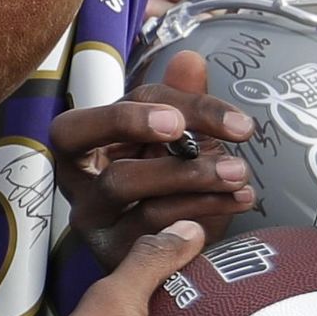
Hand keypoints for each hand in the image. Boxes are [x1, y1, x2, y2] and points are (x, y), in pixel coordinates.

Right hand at [49, 50, 255, 265]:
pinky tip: (240, 198)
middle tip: (195, 134)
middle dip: (137, 130)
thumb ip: (181, 102)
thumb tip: (189, 59)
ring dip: (190, 175)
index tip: (181, 117)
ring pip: (125, 186)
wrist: (183, 253)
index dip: (130, 114)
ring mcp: (94, 222)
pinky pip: (155, 228)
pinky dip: (204, 208)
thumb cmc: (170, 186)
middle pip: (84, 146)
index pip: (87, 121)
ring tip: (239, 171)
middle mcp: (76, 185)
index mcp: (82, 148)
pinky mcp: (117, 256)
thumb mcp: (177, 142)